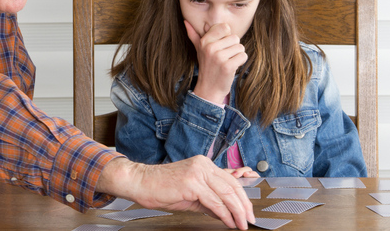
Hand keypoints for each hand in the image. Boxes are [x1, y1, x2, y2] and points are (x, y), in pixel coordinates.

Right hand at [96, 156, 254, 229]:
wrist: (140, 182)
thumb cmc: (161, 188)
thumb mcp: (191, 194)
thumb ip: (209, 200)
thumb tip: (227, 213)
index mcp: (203, 164)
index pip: (231, 180)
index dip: (243, 198)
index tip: (248, 212)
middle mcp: (203, 165)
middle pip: (232, 186)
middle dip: (244, 206)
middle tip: (248, 220)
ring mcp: (197, 172)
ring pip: (226, 193)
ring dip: (237, 212)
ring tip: (241, 224)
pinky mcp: (191, 182)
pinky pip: (214, 201)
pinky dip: (224, 214)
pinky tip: (228, 222)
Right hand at [185, 21, 247, 104]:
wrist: (209, 88)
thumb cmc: (207, 66)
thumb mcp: (199, 49)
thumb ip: (193, 35)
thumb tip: (186, 22)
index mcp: (204, 41)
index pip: (225, 27)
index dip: (227, 37)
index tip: (221, 46)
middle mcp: (210, 47)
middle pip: (235, 37)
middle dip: (233, 47)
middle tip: (225, 56)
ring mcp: (218, 57)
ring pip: (240, 47)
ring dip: (237, 55)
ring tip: (228, 62)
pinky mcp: (227, 66)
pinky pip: (243, 56)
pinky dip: (241, 62)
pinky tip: (232, 67)